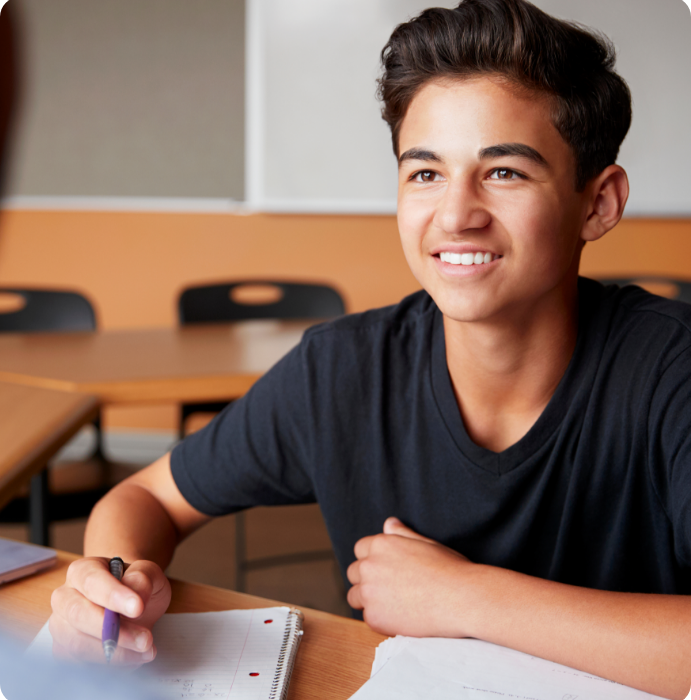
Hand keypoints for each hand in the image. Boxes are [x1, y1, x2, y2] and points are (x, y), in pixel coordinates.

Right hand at [49, 557, 170, 664]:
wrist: (130, 603)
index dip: (113, 596)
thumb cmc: (135, 585)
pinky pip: (81, 664)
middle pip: (78, 615)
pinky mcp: (64, 652)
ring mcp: (61, 626)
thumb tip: (136, 596)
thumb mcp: (148, 573)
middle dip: (113, 630)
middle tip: (145, 638)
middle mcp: (64, 597)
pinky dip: (110, 665)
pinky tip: (134, 657)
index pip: (92, 582)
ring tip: (146, 648)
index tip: (137, 608)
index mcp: (82, 571)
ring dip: (114, 652)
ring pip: (77, 644)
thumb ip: (143, 578)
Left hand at [347, 517, 476, 637]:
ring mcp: (369, 592)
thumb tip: (389, 523)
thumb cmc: (448, 568)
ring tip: (392, 604)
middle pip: (353, 572)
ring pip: (355, 596)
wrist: (460, 598)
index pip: (360, 549)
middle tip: (389, 588)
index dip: (372, 559)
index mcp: (381, 544)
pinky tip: (400, 616)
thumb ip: (401, 534)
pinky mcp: (374, 617)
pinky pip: (367, 617)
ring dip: (368, 600)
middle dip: (366, 579)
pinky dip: (380, 619)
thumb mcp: (425, 543)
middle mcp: (369, 566)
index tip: (385, 569)